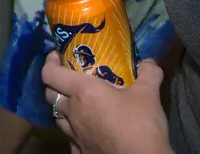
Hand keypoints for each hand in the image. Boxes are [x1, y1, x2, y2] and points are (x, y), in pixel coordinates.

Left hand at [42, 55, 170, 153]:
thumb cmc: (140, 125)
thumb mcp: (149, 94)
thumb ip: (148, 73)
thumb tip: (150, 61)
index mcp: (83, 92)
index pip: (51, 74)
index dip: (49, 63)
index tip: (56, 56)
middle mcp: (73, 112)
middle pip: (50, 94)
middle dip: (55, 84)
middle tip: (69, 79)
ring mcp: (74, 135)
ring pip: (57, 117)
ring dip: (63, 108)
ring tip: (76, 104)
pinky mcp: (80, 152)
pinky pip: (70, 138)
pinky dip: (73, 130)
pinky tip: (85, 130)